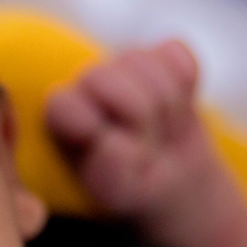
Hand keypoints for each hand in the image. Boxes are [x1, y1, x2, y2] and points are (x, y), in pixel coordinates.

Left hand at [44, 40, 218, 235]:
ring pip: (143, 62)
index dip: (91, 123)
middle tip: (148, 147)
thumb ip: (109, 173)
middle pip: (103, 77)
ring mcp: (121, 67)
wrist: (176, 177)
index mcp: (60, 119)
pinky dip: (187, 83)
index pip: (63, 103)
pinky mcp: (157, 56)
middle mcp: (83, 86)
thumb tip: (109, 143)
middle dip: (138, 117)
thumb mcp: (120, 194)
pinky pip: (176, 53)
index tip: (115, 148)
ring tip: (161, 133)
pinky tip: (179, 110)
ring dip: (165, 107)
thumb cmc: (135, 187)